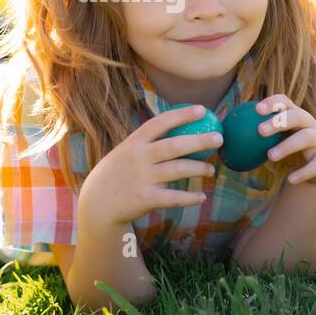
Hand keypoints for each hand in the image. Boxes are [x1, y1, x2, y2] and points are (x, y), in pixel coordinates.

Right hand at [78, 105, 220, 228]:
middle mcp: (139, 158)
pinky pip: (175, 198)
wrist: (96, 204)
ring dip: (200, 169)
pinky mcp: (146, 199)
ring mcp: (143, 178)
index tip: (202, 110)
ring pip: (179, 170)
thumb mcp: (124, 153)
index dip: (182, 114)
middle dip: (200, 140)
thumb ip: (146, 144)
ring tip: (211, 170)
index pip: (160, 122)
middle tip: (219, 138)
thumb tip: (177, 131)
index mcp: (134, 143)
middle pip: (175, 145)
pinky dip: (190, 198)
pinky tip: (201, 197)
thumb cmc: (116, 175)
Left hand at [257, 94, 315, 190]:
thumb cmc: (287, 150)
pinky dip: (304, 172)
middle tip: (260, 131)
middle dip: (279, 120)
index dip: (272, 103)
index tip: (256, 109)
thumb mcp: (272, 142)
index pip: (285, 102)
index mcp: (294, 116)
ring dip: (288, 146)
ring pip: (306, 137)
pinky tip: (290, 179)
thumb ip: (251, 137)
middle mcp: (309, 124)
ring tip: (270, 156)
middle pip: (297, 115)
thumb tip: (219, 138)